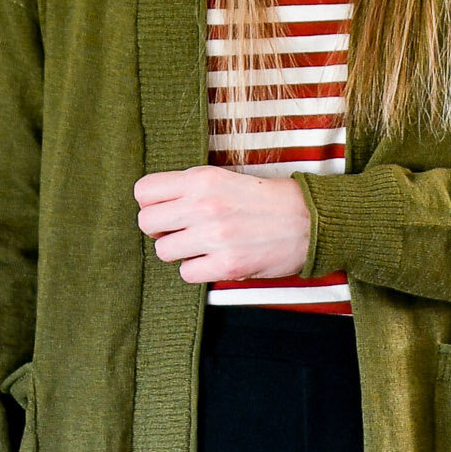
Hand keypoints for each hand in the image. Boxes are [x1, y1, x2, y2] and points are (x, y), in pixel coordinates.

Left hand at [135, 166, 311, 283]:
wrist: (307, 220)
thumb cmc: (264, 200)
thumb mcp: (223, 178)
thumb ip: (189, 188)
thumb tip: (155, 208)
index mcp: (201, 179)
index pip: (144, 191)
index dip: (150, 204)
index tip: (166, 211)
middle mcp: (204, 205)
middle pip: (146, 223)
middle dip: (160, 230)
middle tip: (181, 231)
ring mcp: (215, 236)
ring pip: (163, 251)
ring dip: (179, 252)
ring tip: (201, 246)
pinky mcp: (227, 265)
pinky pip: (186, 274)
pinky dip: (197, 270)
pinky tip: (215, 260)